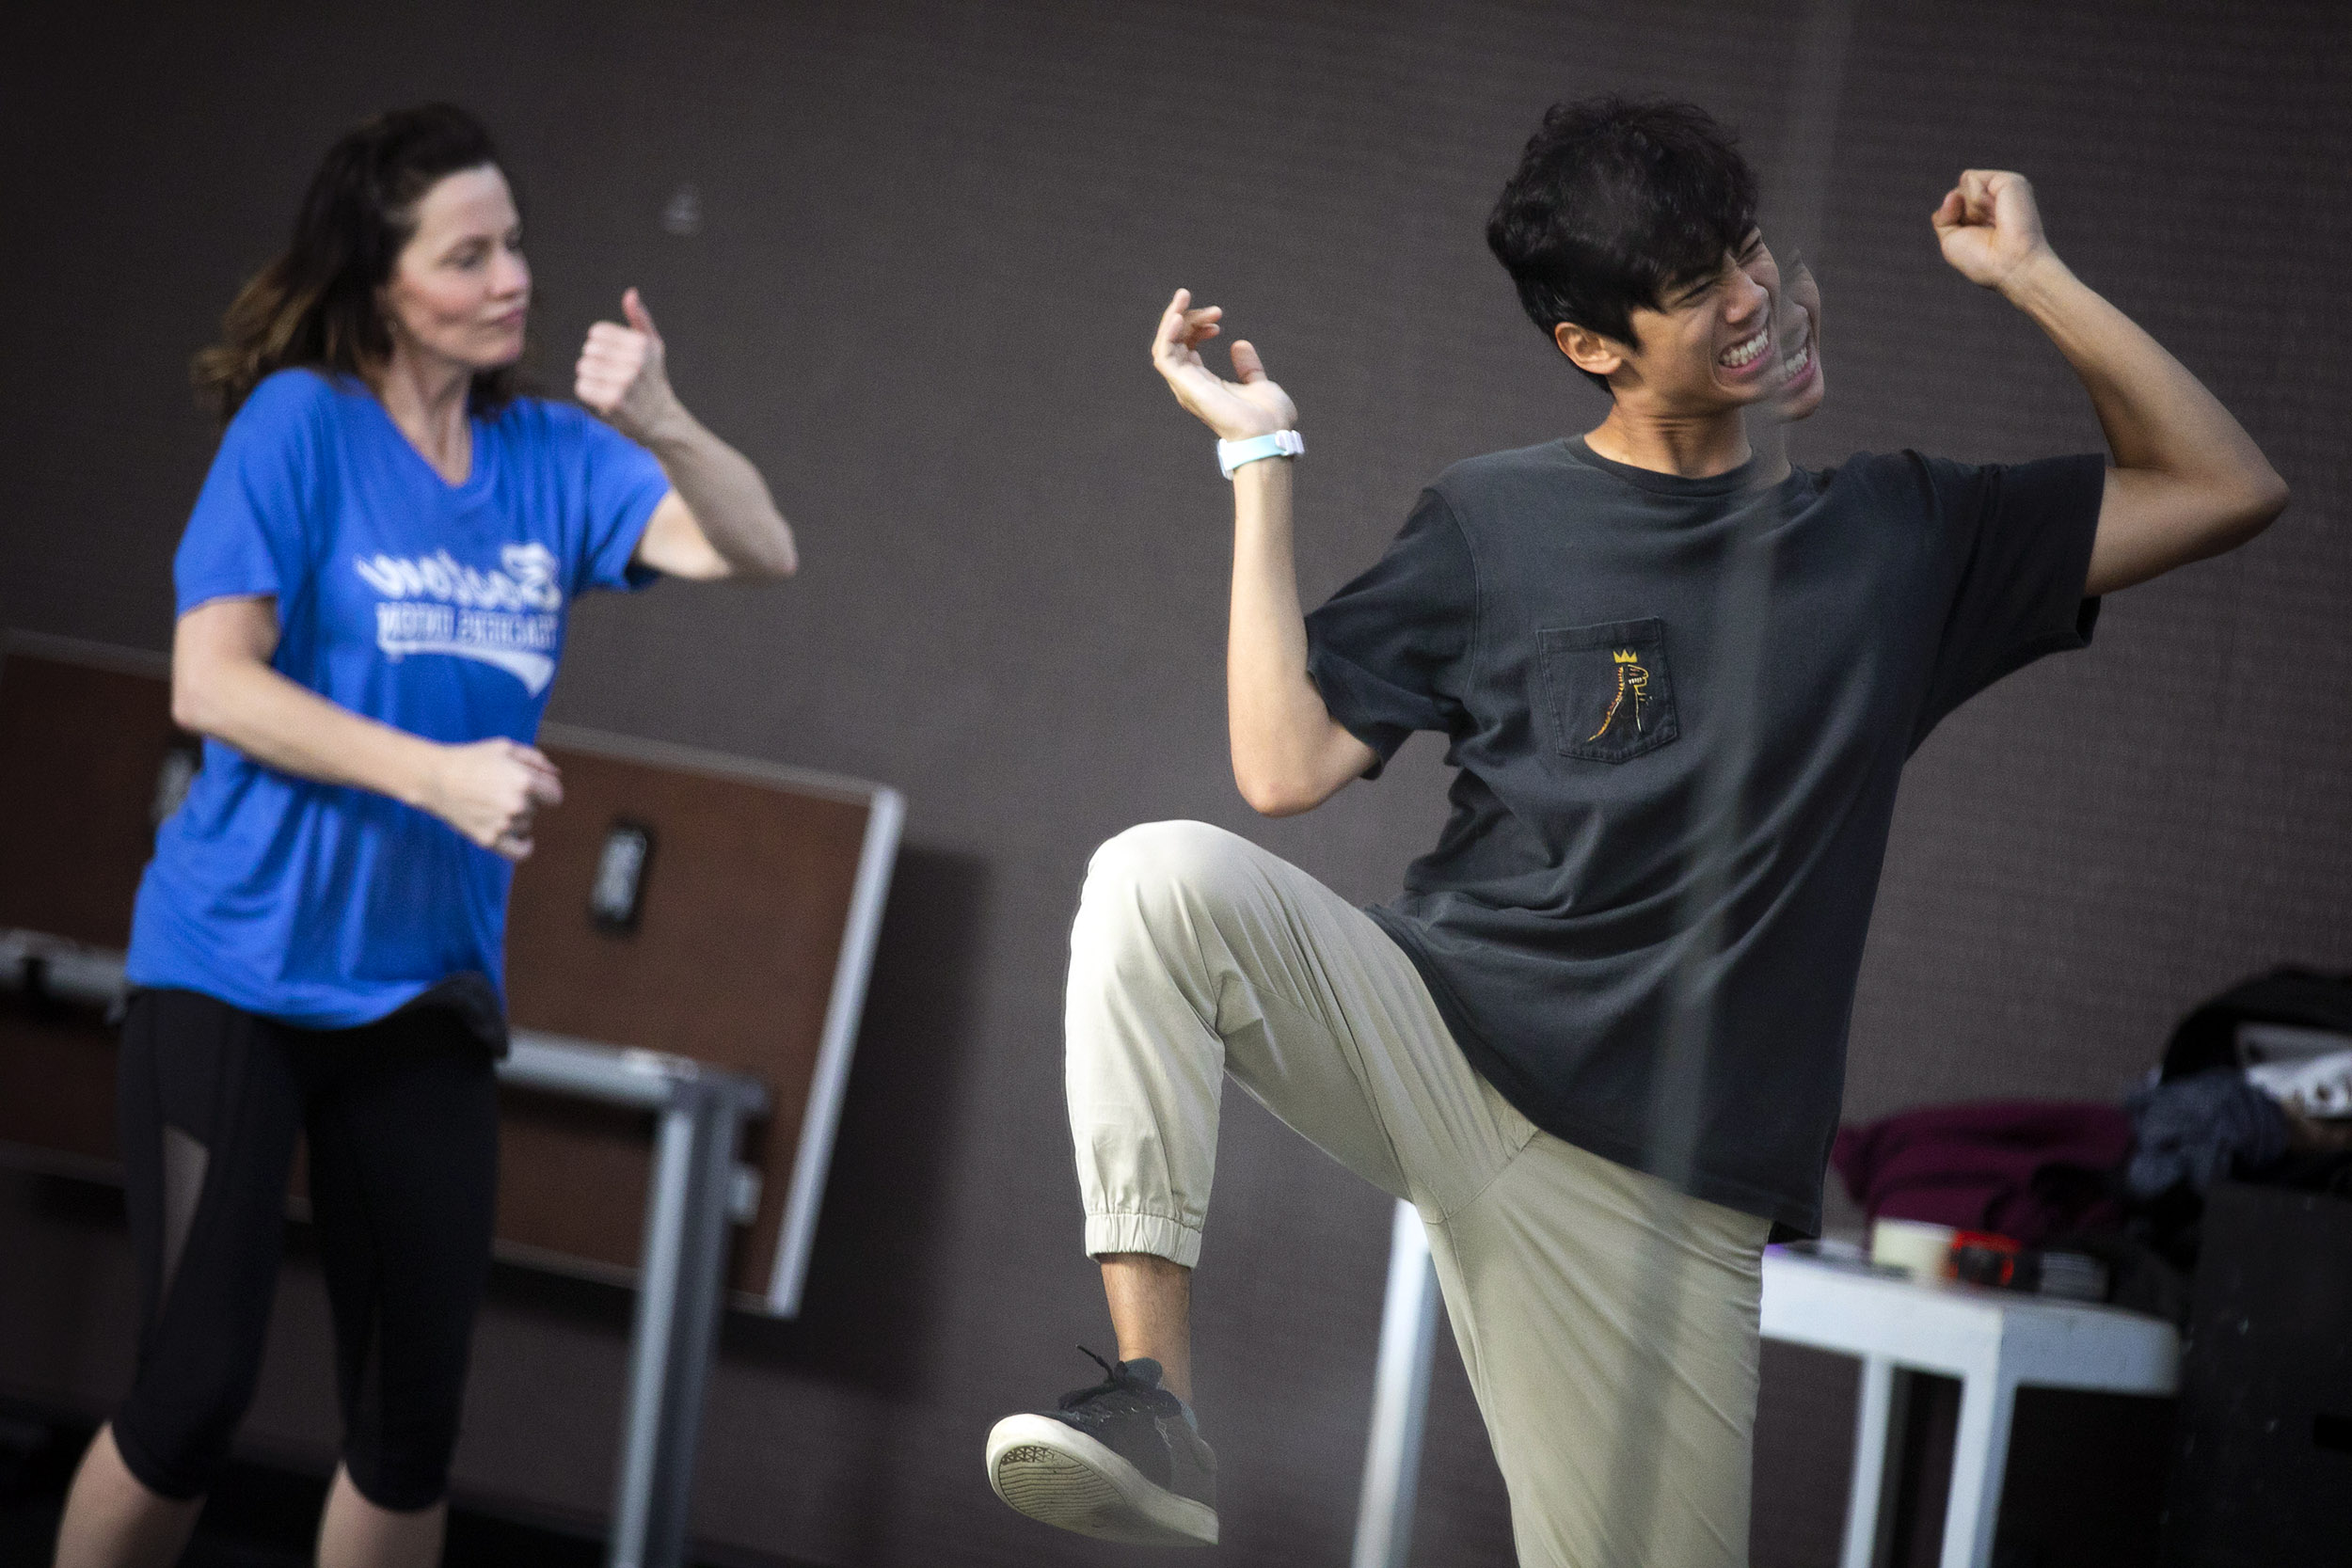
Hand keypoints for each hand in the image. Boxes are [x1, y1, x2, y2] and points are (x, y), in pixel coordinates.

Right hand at [423, 739, 563, 860]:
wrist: (435, 778)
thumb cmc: (471, 759)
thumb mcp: (506, 747)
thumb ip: (537, 760)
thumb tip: (556, 774)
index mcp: (524, 781)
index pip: (555, 794)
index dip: (547, 789)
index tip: (536, 787)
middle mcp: (517, 805)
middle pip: (537, 808)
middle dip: (526, 799)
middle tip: (500, 790)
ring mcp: (503, 825)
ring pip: (526, 825)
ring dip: (517, 817)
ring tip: (492, 803)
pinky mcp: (489, 840)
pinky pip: (520, 853)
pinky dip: (526, 847)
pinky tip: (525, 839)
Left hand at [576, 288, 682, 439]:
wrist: (660, 420)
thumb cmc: (652, 379)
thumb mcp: (652, 347)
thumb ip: (640, 319)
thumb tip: (630, 293)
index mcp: (641, 344)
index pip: (597, 333)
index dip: (600, 346)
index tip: (613, 359)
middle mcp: (635, 362)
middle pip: (589, 350)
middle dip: (594, 363)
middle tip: (610, 375)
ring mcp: (625, 382)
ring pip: (583, 368)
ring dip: (591, 379)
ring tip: (607, 387)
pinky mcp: (613, 401)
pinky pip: (582, 387)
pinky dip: (588, 393)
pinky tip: (602, 398)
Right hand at [1150, 289, 1296, 440]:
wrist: (1269, 434)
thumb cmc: (1268, 419)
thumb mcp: (1259, 384)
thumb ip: (1248, 367)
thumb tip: (1239, 345)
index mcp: (1205, 385)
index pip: (1187, 348)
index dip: (1197, 328)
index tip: (1218, 320)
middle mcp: (1191, 385)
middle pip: (1175, 343)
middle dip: (1189, 318)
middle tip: (1215, 310)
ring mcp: (1186, 386)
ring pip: (1165, 345)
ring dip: (1173, 318)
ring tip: (1185, 297)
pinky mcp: (1185, 386)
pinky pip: (1164, 356)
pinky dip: (1168, 333)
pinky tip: (1179, 315)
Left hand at [1932, 170, 2054, 293]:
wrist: (2009, 264)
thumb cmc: (1983, 260)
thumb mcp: (1951, 242)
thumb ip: (1943, 216)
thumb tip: (1952, 193)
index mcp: (1984, 212)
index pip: (1953, 202)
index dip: (1954, 222)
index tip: (1976, 240)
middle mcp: (1995, 198)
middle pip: (1956, 193)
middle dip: (1961, 214)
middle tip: (1986, 231)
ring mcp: (2003, 188)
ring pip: (1963, 183)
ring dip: (1969, 208)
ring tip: (1993, 222)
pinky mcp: (2009, 180)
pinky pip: (1970, 178)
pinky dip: (1975, 198)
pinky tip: (1995, 211)